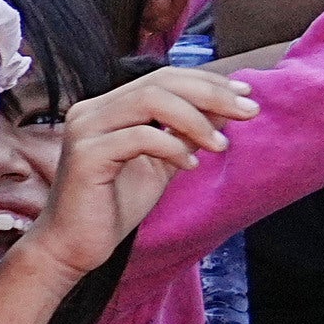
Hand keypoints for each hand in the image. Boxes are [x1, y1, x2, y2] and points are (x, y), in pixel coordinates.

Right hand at [25, 67, 258, 279]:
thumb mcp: (162, 163)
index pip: (163, 78)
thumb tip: (227, 107)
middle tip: (249, 112)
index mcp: (108, 107)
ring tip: (221, 145)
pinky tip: (190, 167)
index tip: (246, 94)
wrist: (74, 245)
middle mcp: (92, 110)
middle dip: (212, 94)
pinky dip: (173, 148)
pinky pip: (140, 137)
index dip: (208, 82)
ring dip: (196, 120)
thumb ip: (186, 134)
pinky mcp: (86, 156)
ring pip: (150, 101)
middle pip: (160, 82)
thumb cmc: (114, 205)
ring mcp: (85, 130)